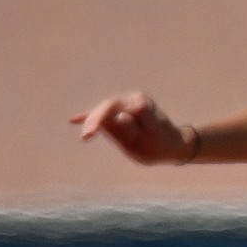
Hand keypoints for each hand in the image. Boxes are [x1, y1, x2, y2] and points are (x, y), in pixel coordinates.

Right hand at [70, 93, 196, 164]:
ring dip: (94, 121)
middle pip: (108, 106)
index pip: (115, 107)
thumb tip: (113, 118)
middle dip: (94, 119)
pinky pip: (104, 115)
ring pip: (105, 111)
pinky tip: (73, 120)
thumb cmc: (162, 146)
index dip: (100, 117)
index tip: (90, 134)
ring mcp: (128, 104)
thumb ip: (131, 129)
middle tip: (85, 137)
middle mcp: (134, 100)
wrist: (173, 145)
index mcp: (142, 106)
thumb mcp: (148, 140)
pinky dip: (91, 118)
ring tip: (87, 137)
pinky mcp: (121, 112)